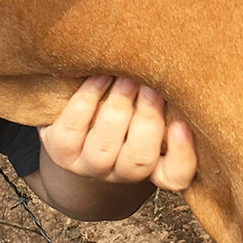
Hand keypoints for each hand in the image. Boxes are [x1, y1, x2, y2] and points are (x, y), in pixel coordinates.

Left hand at [38, 75, 195, 191]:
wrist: (72, 117)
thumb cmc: (122, 104)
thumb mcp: (146, 104)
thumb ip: (163, 96)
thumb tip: (177, 65)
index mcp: (152, 164)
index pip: (175, 177)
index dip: (181, 156)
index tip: (182, 124)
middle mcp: (120, 172)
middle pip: (138, 160)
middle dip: (147, 118)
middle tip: (151, 83)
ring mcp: (88, 165)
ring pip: (104, 148)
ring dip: (118, 108)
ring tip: (126, 77)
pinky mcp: (60, 151)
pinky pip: (71, 131)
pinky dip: (87, 100)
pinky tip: (98, 76)